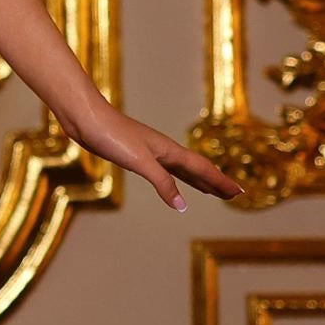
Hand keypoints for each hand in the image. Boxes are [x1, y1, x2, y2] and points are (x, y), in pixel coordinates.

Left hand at [61, 103, 242, 209]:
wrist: (86, 119)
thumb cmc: (112, 136)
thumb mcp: (140, 162)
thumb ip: (162, 182)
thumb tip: (182, 205)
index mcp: (169, 151)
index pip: (202, 169)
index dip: (220, 182)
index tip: (239, 193)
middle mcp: (164, 151)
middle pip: (197, 169)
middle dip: (215, 182)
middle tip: (233, 194)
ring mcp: (150, 152)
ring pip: (182, 169)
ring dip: (198, 181)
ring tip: (211, 190)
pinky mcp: (135, 155)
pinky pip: (165, 171)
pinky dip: (175, 180)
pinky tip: (172, 184)